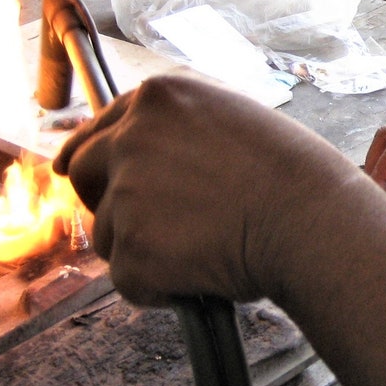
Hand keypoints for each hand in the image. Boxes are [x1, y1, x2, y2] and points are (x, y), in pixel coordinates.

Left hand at [53, 73, 356, 305]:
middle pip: (85, 174)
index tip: (73, 169)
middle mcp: (132, 138)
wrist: (312, 221)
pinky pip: (128, 278)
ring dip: (142, 247)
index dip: (89, 153)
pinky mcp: (133, 250)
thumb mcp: (228, 119)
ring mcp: (128, 193)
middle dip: (107, 200)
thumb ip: (176, 126)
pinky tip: (201, 273)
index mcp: (157, 99)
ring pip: (108, 233)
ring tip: (201, 246)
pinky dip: (158, 286)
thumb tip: (134, 146)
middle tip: (149, 223)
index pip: (95, 127)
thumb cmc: (288, 173)